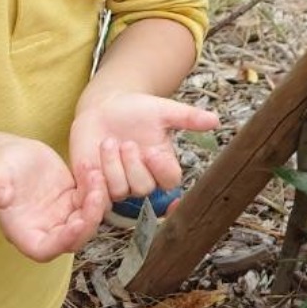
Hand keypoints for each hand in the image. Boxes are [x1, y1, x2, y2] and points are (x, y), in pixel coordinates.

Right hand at [0, 138, 108, 260]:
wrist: (10, 155)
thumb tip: (0, 197)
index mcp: (22, 232)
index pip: (45, 250)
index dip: (64, 241)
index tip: (78, 222)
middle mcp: (45, 229)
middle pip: (74, 239)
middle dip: (89, 219)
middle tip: (96, 192)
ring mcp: (61, 215)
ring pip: (88, 220)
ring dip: (97, 202)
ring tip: (94, 174)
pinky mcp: (72, 200)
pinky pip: (91, 201)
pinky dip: (96, 188)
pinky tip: (91, 168)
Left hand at [69, 92, 219, 201]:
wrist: (103, 108)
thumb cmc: (135, 109)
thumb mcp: (163, 110)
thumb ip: (188, 117)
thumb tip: (215, 120)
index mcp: (161, 162)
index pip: (170, 181)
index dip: (161, 170)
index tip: (152, 151)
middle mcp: (142, 177)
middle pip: (144, 188)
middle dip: (132, 164)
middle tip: (126, 142)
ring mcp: (119, 185)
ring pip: (119, 191)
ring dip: (111, 165)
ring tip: (107, 142)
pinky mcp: (96, 188)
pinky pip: (96, 199)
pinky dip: (94, 183)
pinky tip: (91, 164)